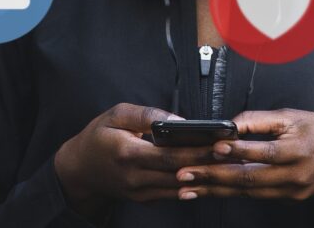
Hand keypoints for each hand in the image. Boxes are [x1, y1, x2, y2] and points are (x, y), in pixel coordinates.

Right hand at [54, 103, 217, 220]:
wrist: (79, 169)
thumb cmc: (98, 137)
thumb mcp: (116, 115)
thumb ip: (146, 114)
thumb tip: (177, 119)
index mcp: (128, 154)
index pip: (170, 155)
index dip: (198, 151)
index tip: (220, 143)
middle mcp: (135, 177)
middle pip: (180, 173)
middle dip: (209, 164)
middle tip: (234, 154)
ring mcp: (139, 192)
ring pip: (180, 188)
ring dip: (205, 178)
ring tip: (228, 165)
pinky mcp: (144, 199)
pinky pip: (172, 194)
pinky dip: (193, 186)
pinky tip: (210, 176)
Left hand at [176, 109, 313, 210]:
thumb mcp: (295, 116)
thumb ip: (260, 119)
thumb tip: (230, 124)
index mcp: (298, 148)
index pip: (264, 151)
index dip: (237, 150)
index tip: (214, 147)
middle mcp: (294, 173)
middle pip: (249, 177)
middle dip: (213, 176)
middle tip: (185, 173)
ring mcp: (291, 189)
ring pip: (247, 190)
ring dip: (215, 189)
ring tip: (188, 188)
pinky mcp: (288, 197)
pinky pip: (255, 195)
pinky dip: (230, 193)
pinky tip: (210, 191)